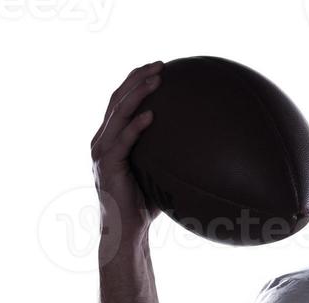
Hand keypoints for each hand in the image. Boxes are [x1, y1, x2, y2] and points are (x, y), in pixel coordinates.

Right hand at [91, 61, 161, 260]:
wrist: (126, 231)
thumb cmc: (146, 205)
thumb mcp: (161, 174)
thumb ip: (172, 157)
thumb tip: (207, 149)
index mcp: (112, 139)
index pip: (122, 102)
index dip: (136, 82)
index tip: (158, 68)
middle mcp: (102, 140)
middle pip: (117, 100)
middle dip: (137, 78)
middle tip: (160, 64)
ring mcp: (101, 152)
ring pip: (117, 114)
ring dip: (136, 94)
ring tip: (155, 79)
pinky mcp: (106, 166)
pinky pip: (122, 142)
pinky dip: (135, 127)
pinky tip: (151, 116)